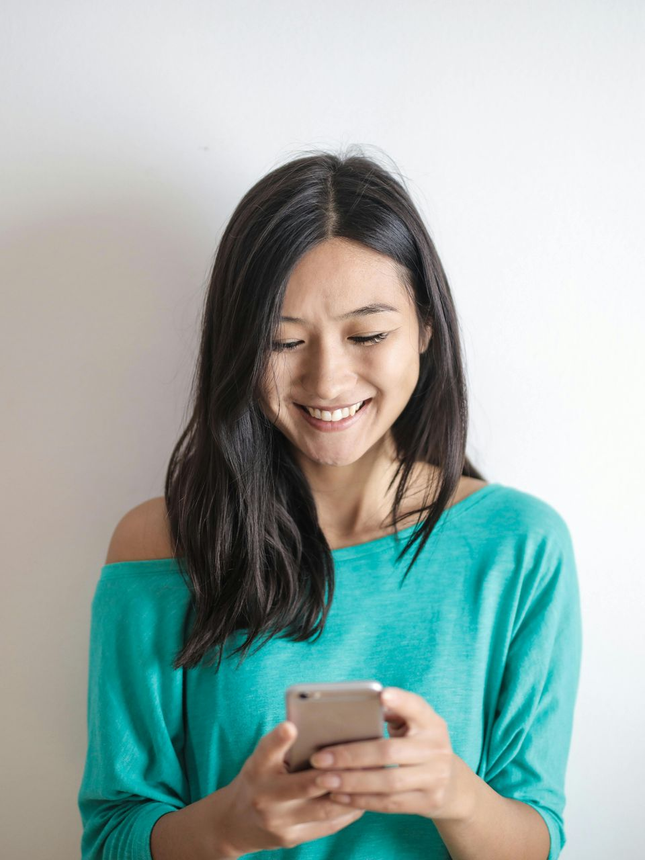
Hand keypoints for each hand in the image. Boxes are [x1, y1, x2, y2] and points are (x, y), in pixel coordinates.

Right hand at [218, 719, 364, 855]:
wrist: (235, 822)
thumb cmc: (258, 778)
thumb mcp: (262, 758)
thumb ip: (284, 746)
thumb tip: (325, 727)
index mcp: (257, 768)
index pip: (266, 750)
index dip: (279, 739)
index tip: (291, 726)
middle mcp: (265, 796)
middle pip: (304, 785)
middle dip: (334, 774)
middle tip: (360, 760)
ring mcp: (279, 822)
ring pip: (322, 809)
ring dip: (350, 794)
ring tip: (371, 778)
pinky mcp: (292, 838)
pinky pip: (327, 826)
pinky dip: (348, 812)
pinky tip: (363, 799)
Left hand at [309, 686, 471, 820]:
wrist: (452, 784)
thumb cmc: (418, 744)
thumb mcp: (413, 725)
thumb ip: (390, 713)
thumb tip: (352, 708)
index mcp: (431, 722)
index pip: (416, 707)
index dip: (400, 701)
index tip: (381, 694)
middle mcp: (437, 748)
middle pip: (389, 752)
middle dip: (351, 755)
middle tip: (320, 758)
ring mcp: (435, 777)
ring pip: (387, 782)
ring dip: (351, 782)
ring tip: (323, 779)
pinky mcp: (428, 802)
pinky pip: (389, 803)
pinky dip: (361, 800)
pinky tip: (339, 795)